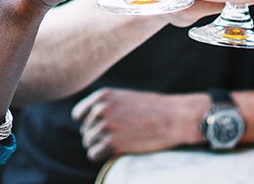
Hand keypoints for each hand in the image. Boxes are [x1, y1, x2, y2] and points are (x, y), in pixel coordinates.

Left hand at [72, 88, 206, 161]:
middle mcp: (100, 110)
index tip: (102, 128)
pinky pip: (94, 154)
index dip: (89, 124)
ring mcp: (105, 127)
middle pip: (85, 131)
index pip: (78, 115)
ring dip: (101, 146)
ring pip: (88, 143)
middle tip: (119, 136)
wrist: (174, 118)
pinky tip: (118, 151)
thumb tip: (87, 123)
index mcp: (102, 96)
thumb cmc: (153, 109)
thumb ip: (105, 107)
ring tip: (121, 142)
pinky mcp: (112, 144)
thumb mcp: (125, 99)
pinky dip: (103, 156)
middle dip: (98, 136)